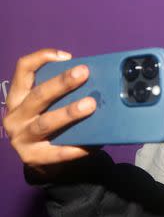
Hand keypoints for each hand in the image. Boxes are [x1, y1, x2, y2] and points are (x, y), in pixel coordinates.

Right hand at [3, 49, 96, 170]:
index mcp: (17, 97)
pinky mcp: (32, 158)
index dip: (41, 58)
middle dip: (62, 83)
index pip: (23, 70)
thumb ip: (61, 94)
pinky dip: (76, 147)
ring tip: (90, 105)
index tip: (66, 57)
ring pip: (46, 123)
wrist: (40, 160)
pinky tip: (93, 143)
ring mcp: (21, 138)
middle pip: (38, 95)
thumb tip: (95, 83)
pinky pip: (58, 152)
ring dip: (68, 113)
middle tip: (84, 73)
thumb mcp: (46, 106)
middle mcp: (15, 116)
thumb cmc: (48, 125)